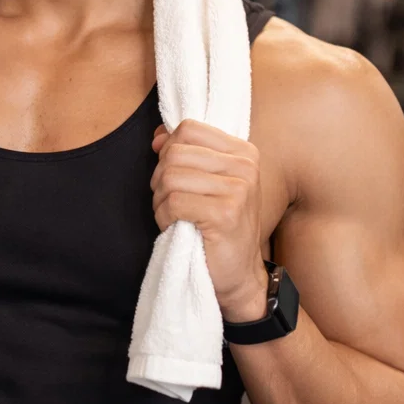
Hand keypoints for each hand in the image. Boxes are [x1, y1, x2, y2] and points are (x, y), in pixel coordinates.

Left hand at [151, 120, 270, 322]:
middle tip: (171, 202)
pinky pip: (173, 202)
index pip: (188, 129)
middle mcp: (245, 166)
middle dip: (161, 179)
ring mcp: (238, 189)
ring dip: (161, 201)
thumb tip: (158, 135)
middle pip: (175, 152)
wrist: (238, 275)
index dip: (168, 150)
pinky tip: (178, 227)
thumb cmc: (218, 227)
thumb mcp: (207, 182)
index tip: (173, 175)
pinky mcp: (225, 214)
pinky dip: (165, 217)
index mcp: (243, 152)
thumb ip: (186, 152)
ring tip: (175, 216)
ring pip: (170, 177)